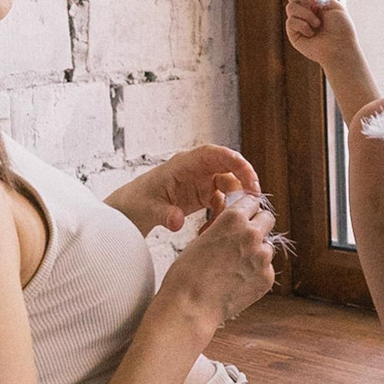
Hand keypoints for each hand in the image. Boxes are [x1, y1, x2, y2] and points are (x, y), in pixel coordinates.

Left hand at [136, 144, 262, 232]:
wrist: (129, 212)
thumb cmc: (135, 203)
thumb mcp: (148, 209)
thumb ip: (164, 215)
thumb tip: (177, 222)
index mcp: (184, 164)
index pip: (214, 153)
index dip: (234, 161)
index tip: (248, 176)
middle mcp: (196, 169)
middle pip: (228, 167)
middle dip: (244, 180)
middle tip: (254, 199)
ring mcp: (201, 182)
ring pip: (229, 185)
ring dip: (235, 201)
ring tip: (234, 221)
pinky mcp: (202, 196)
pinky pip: (221, 202)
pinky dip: (221, 215)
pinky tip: (212, 230)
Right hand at [155, 187, 276, 328]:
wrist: (191, 306)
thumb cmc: (187, 274)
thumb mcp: (201, 238)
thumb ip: (222, 226)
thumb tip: (234, 222)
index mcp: (234, 219)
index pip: (252, 202)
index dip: (246, 210)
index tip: (243, 216)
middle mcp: (252, 234)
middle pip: (267, 219)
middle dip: (257, 225)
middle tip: (244, 238)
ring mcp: (262, 257)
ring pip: (267, 246)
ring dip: (256, 252)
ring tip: (235, 266)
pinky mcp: (267, 278)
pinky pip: (266, 269)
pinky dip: (256, 273)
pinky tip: (237, 281)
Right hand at [284, 0, 359, 71]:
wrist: (340, 48)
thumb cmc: (341, 28)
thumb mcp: (333, 5)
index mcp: (316, 3)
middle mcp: (306, 11)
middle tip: (314, 4)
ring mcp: (299, 21)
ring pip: (291, 7)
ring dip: (306, 14)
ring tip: (318, 24)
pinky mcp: (293, 33)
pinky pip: (291, 21)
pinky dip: (302, 25)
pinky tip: (311, 33)